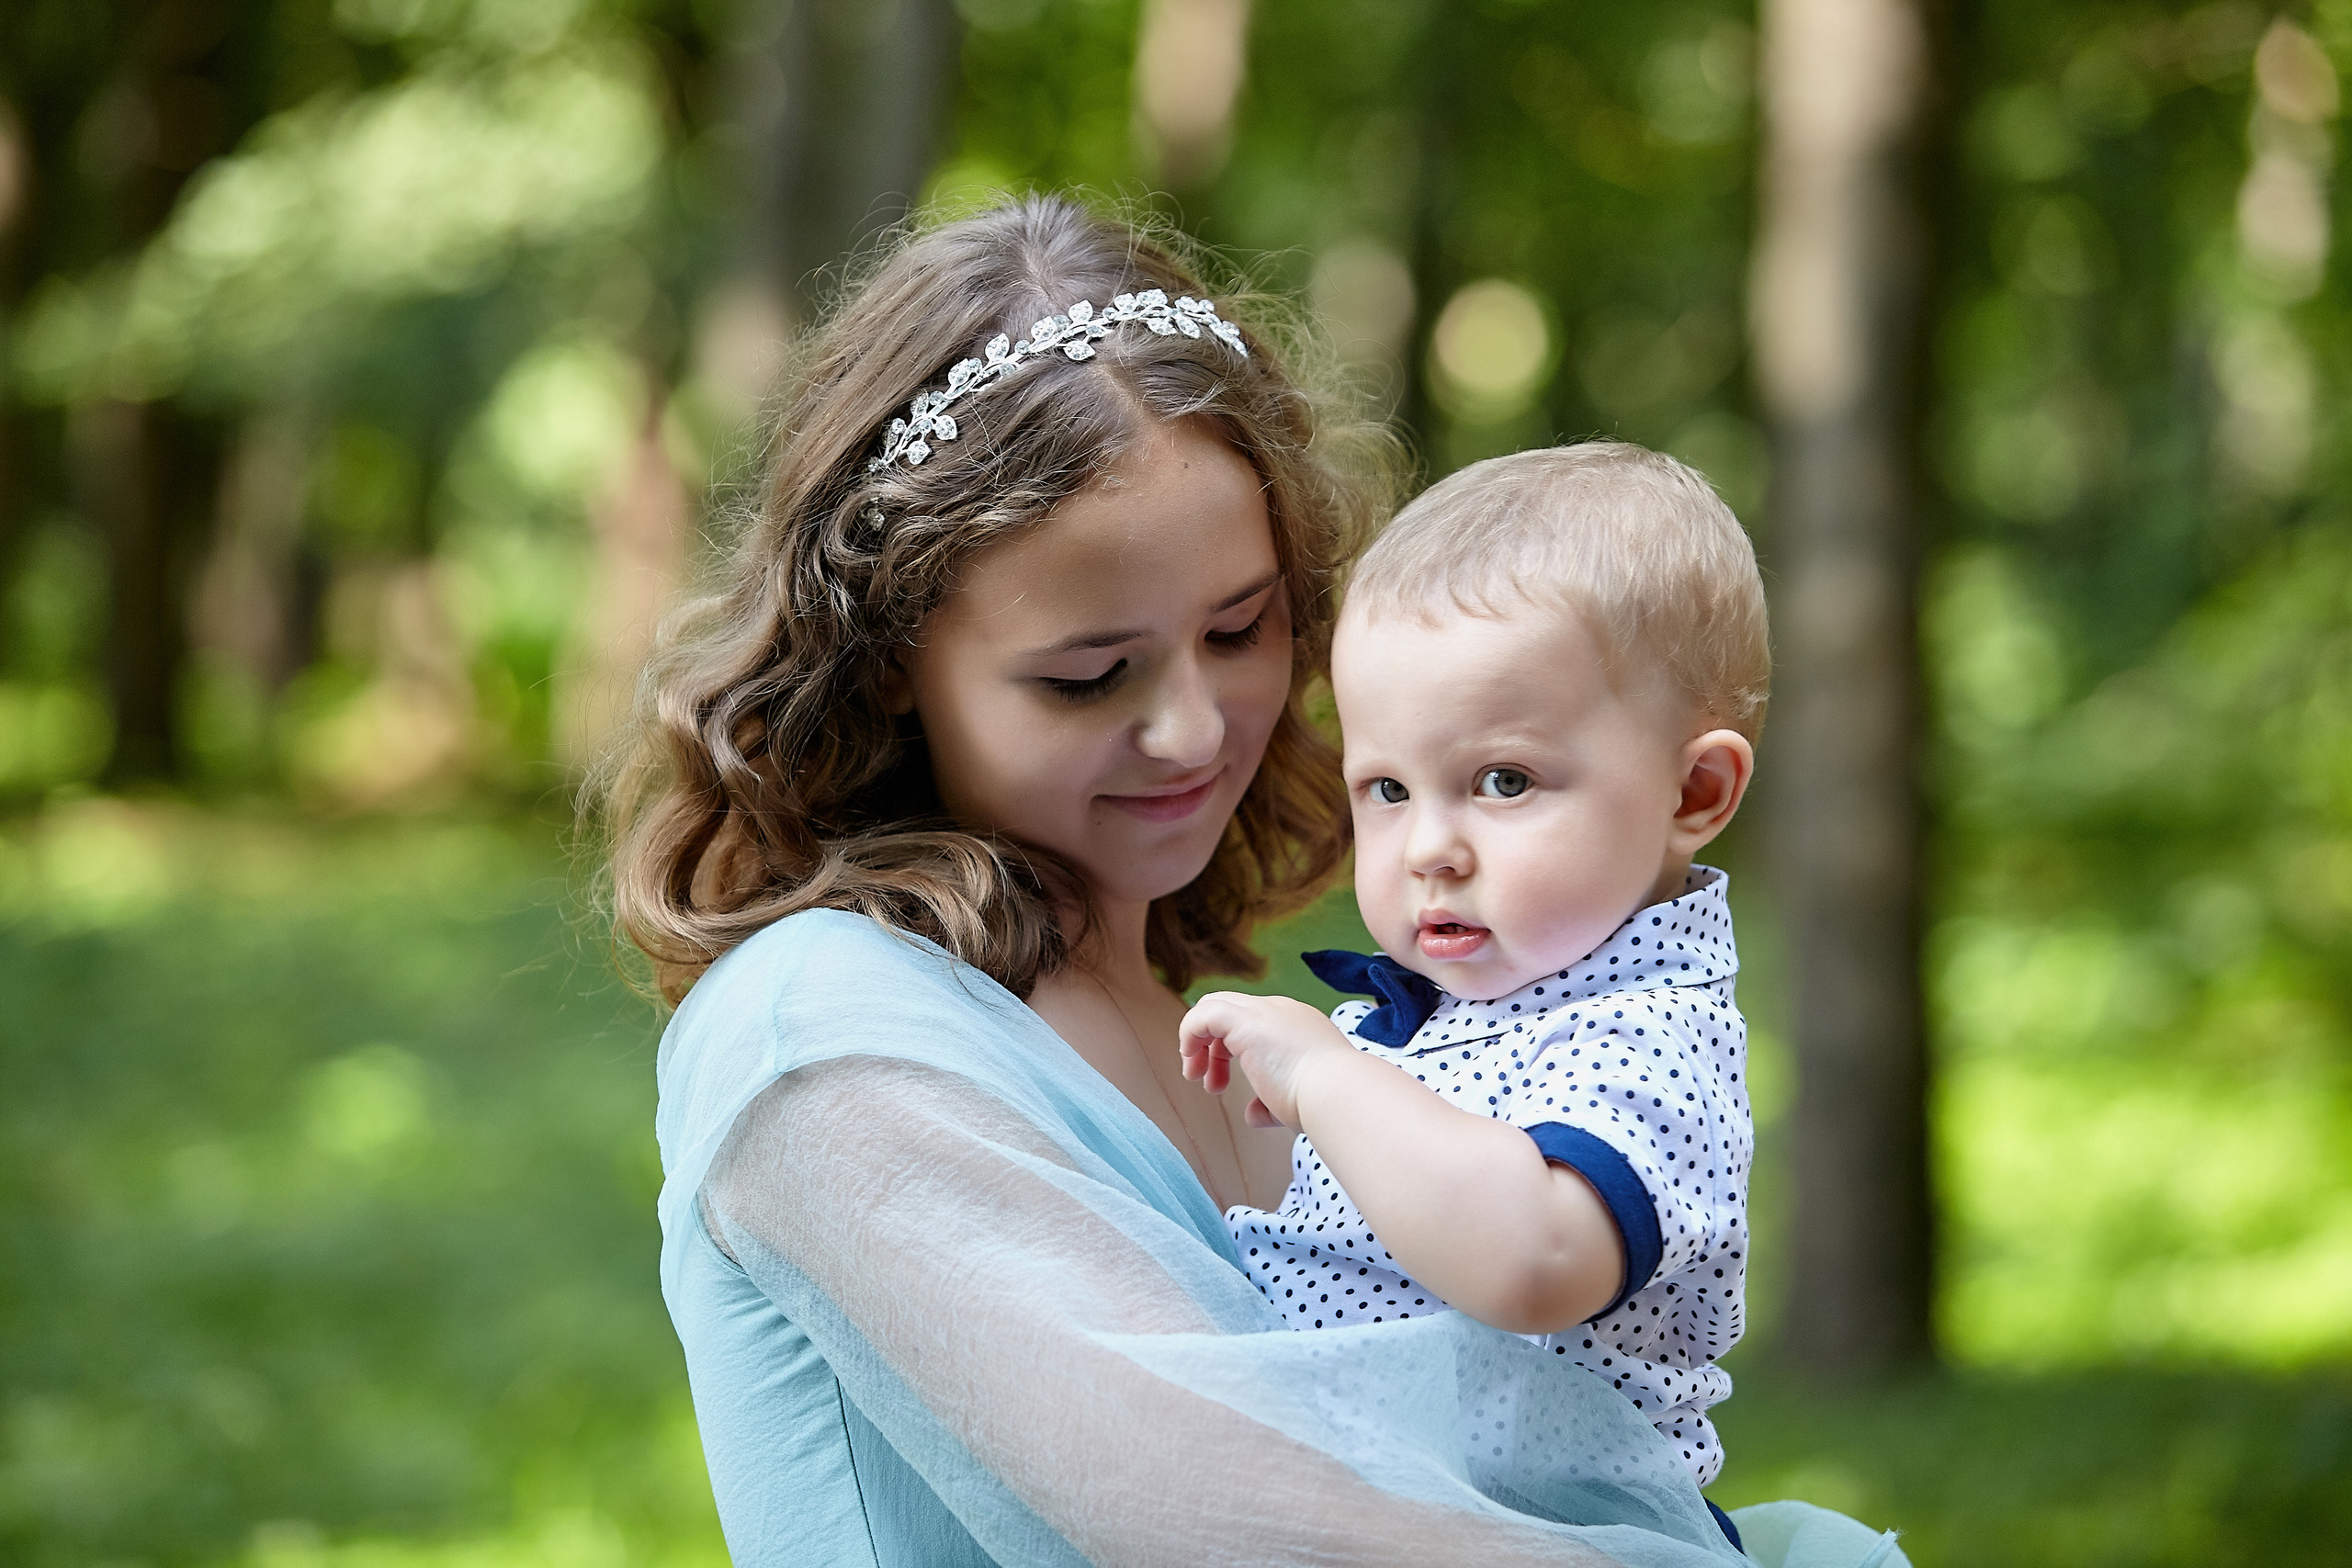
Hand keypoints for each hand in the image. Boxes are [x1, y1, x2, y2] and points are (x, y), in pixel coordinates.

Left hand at [1178, 992, 1354, 1128]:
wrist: (1338, 1095)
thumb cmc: (1323, 1104)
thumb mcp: (1293, 1102)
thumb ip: (1269, 1103)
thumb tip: (1253, 1114)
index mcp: (1297, 1027)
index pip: (1254, 1024)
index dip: (1230, 1052)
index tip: (1224, 1085)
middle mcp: (1282, 1012)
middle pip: (1231, 1011)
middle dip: (1212, 1046)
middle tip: (1210, 1083)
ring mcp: (1265, 1011)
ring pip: (1215, 1006)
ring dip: (1198, 1043)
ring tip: (1195, 1076)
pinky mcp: (1247, 1019)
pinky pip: (1204, 1013)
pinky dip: (1189, 1033)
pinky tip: (1191, 1060)